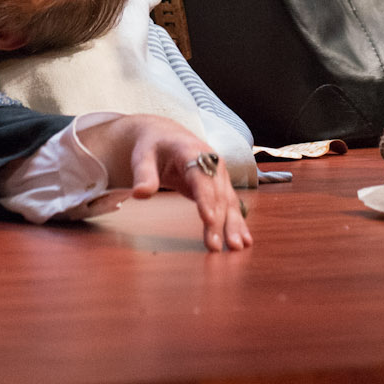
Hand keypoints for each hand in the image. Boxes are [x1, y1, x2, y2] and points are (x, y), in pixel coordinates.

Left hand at [77, 114, 252, 253]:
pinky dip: (238, 222)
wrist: (166, 135)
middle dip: (219, 221)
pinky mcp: (220, 186)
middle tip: (217, 246)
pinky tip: (244, 240)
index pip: (201, 177)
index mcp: (191, 151)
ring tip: (236, 247)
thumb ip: (143, 175)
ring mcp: (219, 174)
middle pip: (217, 194)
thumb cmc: (153, 147)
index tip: (208, 219)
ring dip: (233, 225)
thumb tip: (140, 194)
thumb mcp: (142, 157)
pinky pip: (231, 205)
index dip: (205, 198)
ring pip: (228, 202)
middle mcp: (212, 162)